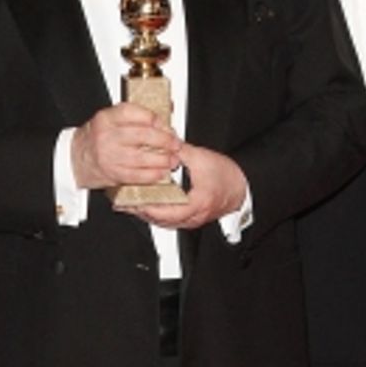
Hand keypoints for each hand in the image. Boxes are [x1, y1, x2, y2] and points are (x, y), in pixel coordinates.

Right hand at [71, 103, 181, 190]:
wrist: (77, 159)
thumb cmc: (98, 138)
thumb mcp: (111, 120)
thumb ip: (136, 115)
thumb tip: (166, 110)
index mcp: (106, 118)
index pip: (132, 112)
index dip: (152, 118)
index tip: (165, 124)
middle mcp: (106, 136)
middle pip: (141, 135)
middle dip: (164, 140)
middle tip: (175, 143)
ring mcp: (108, 155)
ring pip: (141, 157)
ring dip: (162, 160)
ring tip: (172, 160)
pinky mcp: (112, 173)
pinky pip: (136, 175)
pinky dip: (151, 175)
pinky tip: (161, 173)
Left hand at [124, 143, 247, 230]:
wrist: (243, 187)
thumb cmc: (228, 176)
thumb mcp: (203, 159)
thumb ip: (181, 152)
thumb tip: (164, 145)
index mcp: (196, 203)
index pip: (165, 211)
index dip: (146, 206)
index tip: (130, 201)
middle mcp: (193, 216)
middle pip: (160, 219)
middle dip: (141, 211)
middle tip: (122, 204)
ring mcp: (192, 220)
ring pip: (164, 221)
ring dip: (146, 214)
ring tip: (129, 206)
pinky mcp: (192, 218)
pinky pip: (170, 220)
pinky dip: (156, 214)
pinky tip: (147, 207)